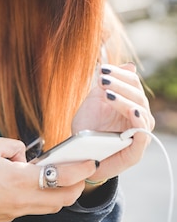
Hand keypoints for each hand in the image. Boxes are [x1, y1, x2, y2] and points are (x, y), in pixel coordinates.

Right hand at [0, 136, 96, 221]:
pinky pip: (35, 208)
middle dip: (77, 185)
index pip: (62, 177)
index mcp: (20, 180)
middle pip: (64, 199)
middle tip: (79, 171)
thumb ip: (14, 146)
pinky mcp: (10, 216)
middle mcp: (23, 200)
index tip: (91, 161)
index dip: (80, 169)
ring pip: (52, 206)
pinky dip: (43, 196)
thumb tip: (25, 156)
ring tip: (57, 175)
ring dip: (61, 192)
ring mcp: (18, 211)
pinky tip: (34, 183)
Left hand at [72, 62, 154, 183]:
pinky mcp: (135, 153)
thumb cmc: (89, 129)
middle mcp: (138, 118)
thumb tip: (130, 65)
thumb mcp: (95, 102)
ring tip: (108, 93)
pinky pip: (143, 136)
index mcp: (130, 103)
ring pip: (141, 112)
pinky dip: (139, 122)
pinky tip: (132, 111)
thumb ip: (108, 84)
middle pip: (138, 95)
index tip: (102, 69)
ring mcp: (138, 135)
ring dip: (125, 99)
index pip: (133, 83)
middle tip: (102, 80)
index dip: (120, 74)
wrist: (79, 156)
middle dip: (119, 85)